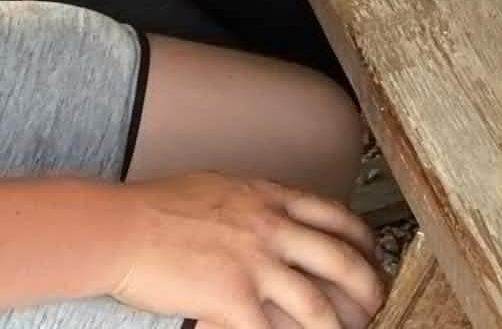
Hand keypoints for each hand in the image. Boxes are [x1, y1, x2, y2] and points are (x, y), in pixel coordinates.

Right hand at [108, 172, 385, 328]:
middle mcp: (272, 227)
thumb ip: (254, 200)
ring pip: (316, 302)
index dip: (363, 238)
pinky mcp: (233, 298)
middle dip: (368, 283)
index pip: (335, 215)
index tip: (373, 253)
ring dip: (339, 325)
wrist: (122, 227)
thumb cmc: (158, 206)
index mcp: (271, 198)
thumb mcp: (221, 185)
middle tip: (378, 300)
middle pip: (340, 258)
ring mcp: (256, 264)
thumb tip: (270, 207)